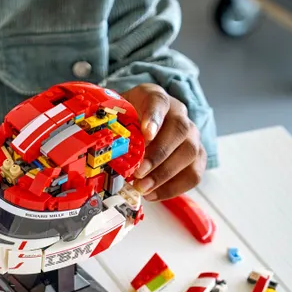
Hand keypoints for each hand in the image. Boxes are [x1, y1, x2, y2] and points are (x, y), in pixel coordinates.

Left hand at [120, 84, 205, 200]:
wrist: (143, 123)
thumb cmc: (127, 121)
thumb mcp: (115, 116)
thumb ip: (110, 125)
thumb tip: (94, 144)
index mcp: (155, 98)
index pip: (158, 101)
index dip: (154, 117)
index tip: (146, 133)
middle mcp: (179, 114)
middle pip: (179, 130)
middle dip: (158, 154)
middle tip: (138, 173)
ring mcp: (192, 135)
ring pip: (190, 152)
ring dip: (165, 174)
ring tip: (142, 187)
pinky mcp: (197, 157)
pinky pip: (194, 174)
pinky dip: (173, 188)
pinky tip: (152, 194)